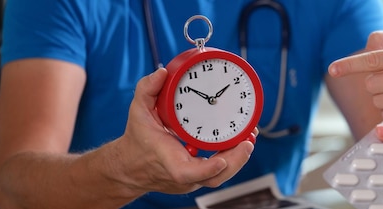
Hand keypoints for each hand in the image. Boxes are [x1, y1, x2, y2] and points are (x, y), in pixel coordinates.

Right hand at [115, 68, 253, 193]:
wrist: (132, 165)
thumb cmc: (139, 138)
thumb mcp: (138, 111)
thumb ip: (147, 90)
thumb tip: (163, 73)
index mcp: (168, 161)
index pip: (187, 173)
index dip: (207, 169)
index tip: (221, 160)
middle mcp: (183, 175)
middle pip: (214, 178)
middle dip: (235, 161)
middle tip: (249, 142)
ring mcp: (192, 179)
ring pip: (220, 177)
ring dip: (239, 159)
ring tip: (250, 139)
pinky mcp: (199, 177)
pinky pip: (219, 172)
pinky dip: (233, 158)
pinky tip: (243, 142)